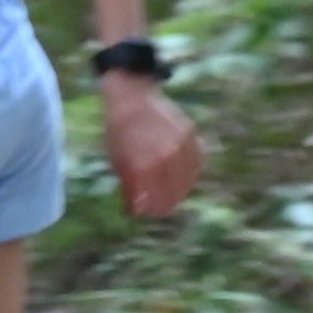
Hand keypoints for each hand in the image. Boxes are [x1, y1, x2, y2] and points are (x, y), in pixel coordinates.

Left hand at [96, 72, 205, 222]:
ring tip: (170, 198)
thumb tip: (137, 209)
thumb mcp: (117, 161)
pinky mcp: (190, 135)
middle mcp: (164, 156)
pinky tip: (182, 180)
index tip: (142, 213)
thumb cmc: (119, 131)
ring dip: (179, 193)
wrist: (132, 98)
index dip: (146, 211)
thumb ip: (129, 186)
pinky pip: (195, 163)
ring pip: (187, 180)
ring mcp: (180, 145)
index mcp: (142, 165)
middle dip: (162, 205)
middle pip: (171, 194)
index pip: (151, 200)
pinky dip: (190, 175)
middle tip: (155, 209)